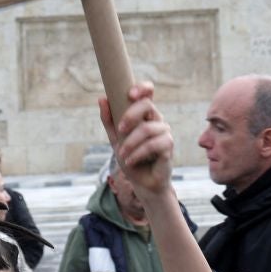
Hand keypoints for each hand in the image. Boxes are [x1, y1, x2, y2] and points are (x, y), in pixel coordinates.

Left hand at [99, 81, 172, 198]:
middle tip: (120, 130)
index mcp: (145, 114)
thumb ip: (109, 120)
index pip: (148, 93)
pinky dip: (138, 153)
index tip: (130, 95)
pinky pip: (154, 144)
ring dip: (131, 143)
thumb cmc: (131, 158)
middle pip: (148, 105)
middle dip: (130, 116)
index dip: (142, 88)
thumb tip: (102, 98)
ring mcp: (165, 132)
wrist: (142, 183)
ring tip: (122, 155)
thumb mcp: (115, 139)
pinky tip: (130, 161)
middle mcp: (157, 120)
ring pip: (148, 128)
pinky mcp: (169, 146)